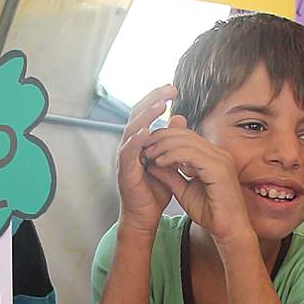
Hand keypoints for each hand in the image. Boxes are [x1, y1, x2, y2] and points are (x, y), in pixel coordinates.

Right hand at [114, 86, 176, 226]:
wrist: (145, 216)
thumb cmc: (154, 189)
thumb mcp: (168, 160)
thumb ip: (172, 140)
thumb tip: (179, 118)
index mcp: (139, 142)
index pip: (145, 113)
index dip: (156, 99)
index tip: (172, 88)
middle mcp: (129, 146)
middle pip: (137, 115)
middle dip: (152, 100)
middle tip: (168, 88)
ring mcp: (125, 158)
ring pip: (132, 130)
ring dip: (145, 116)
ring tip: (159, 104)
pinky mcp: (125, 171)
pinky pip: (128, 153)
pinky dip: (136, 141)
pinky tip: (146, 131)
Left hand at [141, 118, 251, 243]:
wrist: (229, 230)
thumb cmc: (211, 214)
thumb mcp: (184, 191)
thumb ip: (170, 176)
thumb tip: (152, 164)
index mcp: (213, 157)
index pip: (187, 137)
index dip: (165, 138)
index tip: (147, 148)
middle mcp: (219, 154)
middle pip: (186, 135)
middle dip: (162, 138)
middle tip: (144, 147)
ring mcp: (221, 159)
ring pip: (187, 141)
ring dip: (164, 146)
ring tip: (149, 155)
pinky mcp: (219, 168)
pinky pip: (191, 154)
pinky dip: (173, 156)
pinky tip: (160, 162)